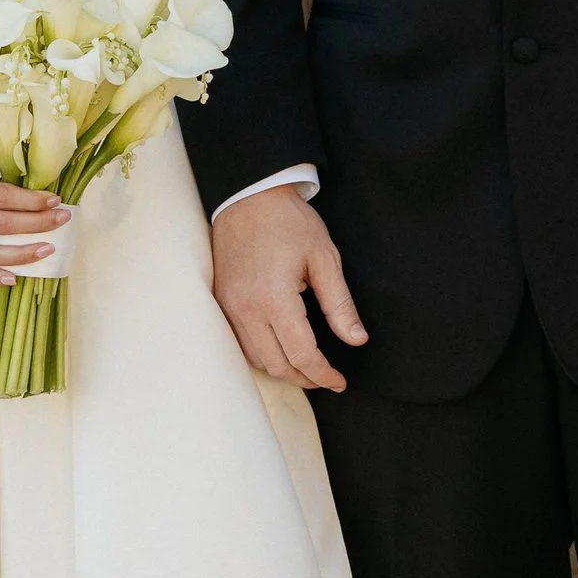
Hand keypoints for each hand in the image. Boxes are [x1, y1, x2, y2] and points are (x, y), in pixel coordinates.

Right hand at [210, 185, 368, 391]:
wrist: (248, 196)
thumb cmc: (289, 222)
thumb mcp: (324, 258)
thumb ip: (340, 304)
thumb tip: (356, 339)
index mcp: (274, 299)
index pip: (301, 355)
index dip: (323, 375)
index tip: (339, 381)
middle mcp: (246, 309)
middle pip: (277, 365)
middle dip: (305, 379)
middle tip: (327, 378)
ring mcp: (229, 307)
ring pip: (256, 359)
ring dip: (283, 370)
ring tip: (307, 367)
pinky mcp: (220, 301)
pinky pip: (239, 343)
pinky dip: (262, 356)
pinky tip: (280, 351)